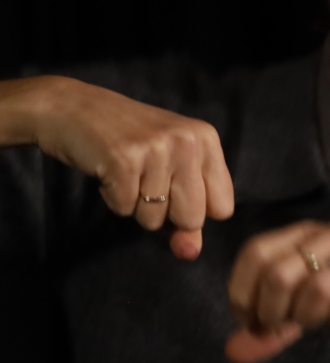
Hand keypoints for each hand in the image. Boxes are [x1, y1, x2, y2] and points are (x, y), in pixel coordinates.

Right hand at [14, 76, 233, 258]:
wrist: (73, 109)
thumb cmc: (128, 143)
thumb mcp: (169, 173)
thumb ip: (186, 217)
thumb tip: (190, 254)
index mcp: (207, 140)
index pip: (222, 208)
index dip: (194, 210)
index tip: (174, 187)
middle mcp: (187, 141)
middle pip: (191, 219)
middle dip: (164, 213)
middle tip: (145, 179)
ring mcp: (156, 149)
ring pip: (154, 219)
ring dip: (134, 204)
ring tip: (126, 170)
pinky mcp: (124, 159)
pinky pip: (124, 208)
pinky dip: (112, 198)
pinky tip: (108, 170)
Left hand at [225, 219, 329, 362]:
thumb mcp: (314, 300)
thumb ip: (274, 325)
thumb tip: (232, 352)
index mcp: (308, 234)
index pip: (255, 253)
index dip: (243, 293)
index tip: (253, 321)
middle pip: (280, 274)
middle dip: (274, 313)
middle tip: (288, 327)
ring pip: (318, 287)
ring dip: (310, 318)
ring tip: (319, 325)